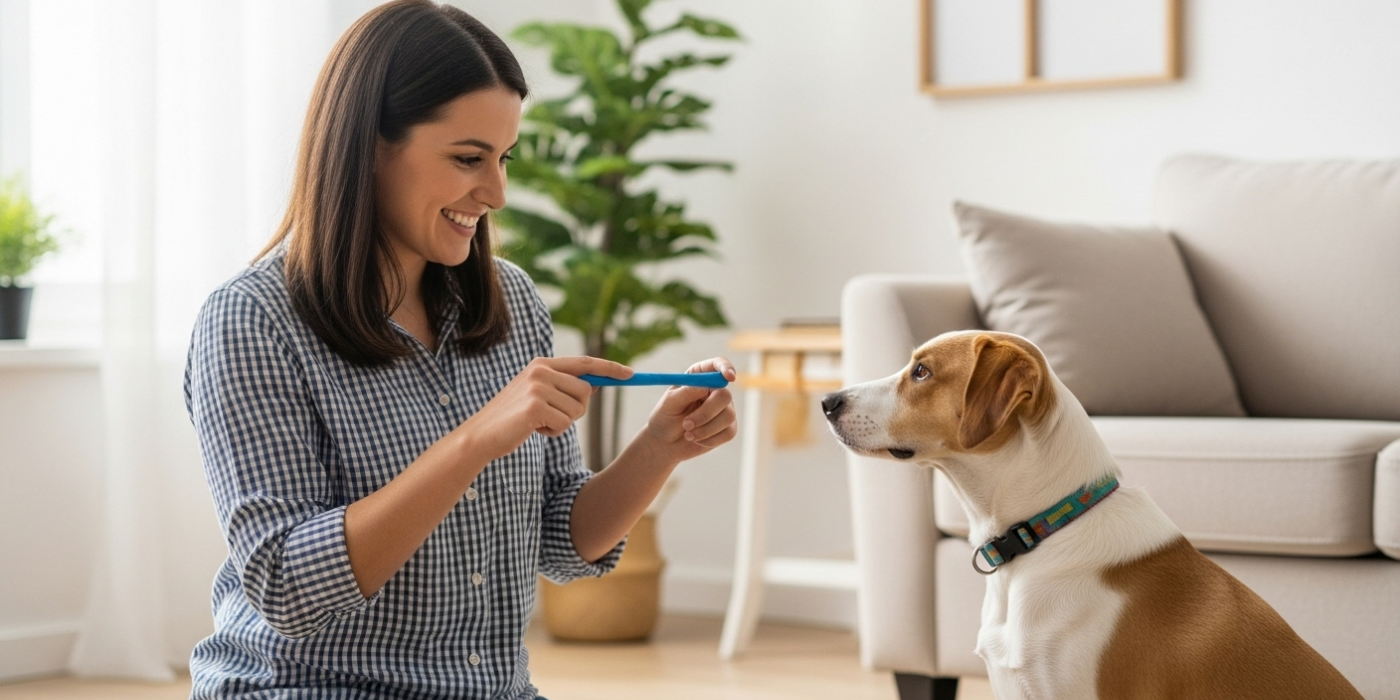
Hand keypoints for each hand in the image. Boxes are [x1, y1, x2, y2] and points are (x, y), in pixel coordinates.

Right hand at [461, 356, 631, 462]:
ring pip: (577, 409)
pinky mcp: (536, 406)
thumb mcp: (538, 395)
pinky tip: (534, 430)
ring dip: (563, 422)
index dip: (610, 368)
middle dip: (577, 410)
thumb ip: (563, 386)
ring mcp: (538, 387)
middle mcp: (541, 370)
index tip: (631, 374)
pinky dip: (554, 432)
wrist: (481, 436)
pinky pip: (565, 423)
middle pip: (585, 391)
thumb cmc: (513, 419)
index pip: (585, 362)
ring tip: (539, 422)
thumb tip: (596, 382)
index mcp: (542, 364)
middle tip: (553, 417)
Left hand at [639, 357, 738, 464]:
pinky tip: (696, 439)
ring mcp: (724, 409)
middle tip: (686, 424)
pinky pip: (729, 432)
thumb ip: (686, 392)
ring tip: (687, 433)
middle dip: (706, 413)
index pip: (718, 364)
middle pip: (725, 395)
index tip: (729, 377)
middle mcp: (715, 390)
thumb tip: (704, 386)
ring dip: (704, 429)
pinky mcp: (728, 427)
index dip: (726, 367)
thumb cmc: (665, 418)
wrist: (665, 443)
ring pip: (728, 416)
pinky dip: (710, 439)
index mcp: (699, 377)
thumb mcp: (669, 403)